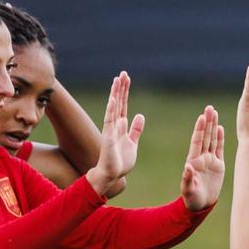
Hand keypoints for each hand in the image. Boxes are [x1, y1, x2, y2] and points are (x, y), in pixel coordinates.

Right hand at [87, 72, 144, 198]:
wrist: (112, 175)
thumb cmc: (120, 162)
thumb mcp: (132, 143)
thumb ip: (135, 130)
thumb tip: (140, 115)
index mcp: (121, 126)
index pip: (123, 105)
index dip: (125, 92)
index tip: (126, 78)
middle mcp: (115, 126)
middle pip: (118, 103)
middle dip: (120, 88)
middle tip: (123, 73)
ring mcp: (111, 131)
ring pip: (114, 109)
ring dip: (115, 94)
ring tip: (117, 80)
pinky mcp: (108, 139)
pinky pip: (109, 122)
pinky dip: (111, 111)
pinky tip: (113, 100)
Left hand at [180, 105, 225, 210]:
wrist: (201, 205)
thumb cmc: (191, 198)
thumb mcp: (188, 190)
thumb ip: (188, 179)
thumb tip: (188, 168)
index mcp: (193, 161)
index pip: (197, 142)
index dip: (199, 130)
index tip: (201, 118)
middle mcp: (201, 158)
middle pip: (205, 136)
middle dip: (207, 122)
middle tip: (209, 108)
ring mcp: (210, 161)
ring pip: (212, 140)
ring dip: (213, 126)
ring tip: (214, 112)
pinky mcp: (218, 165)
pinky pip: (219, 149)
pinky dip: (220, 138)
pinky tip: (220, 128)